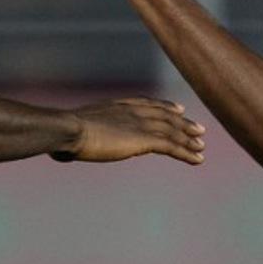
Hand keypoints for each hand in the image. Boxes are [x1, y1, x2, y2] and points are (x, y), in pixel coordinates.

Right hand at [56, 98, 205, 164]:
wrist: (69, 130)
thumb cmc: (62, 133)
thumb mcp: (71, 133)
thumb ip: (75, 140)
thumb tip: (61, 153)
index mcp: (117, 106)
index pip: (147, 104)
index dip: (164, 107)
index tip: (178, 110)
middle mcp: (132, 111)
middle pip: (165, 116)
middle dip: (183, 124)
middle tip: (199, 130)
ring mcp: (139, 124)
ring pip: (173, 131)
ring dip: (189, 139)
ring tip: (202, 147)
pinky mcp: (145, 139)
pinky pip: (173, 146)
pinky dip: (187, 153)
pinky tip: (197, 159)